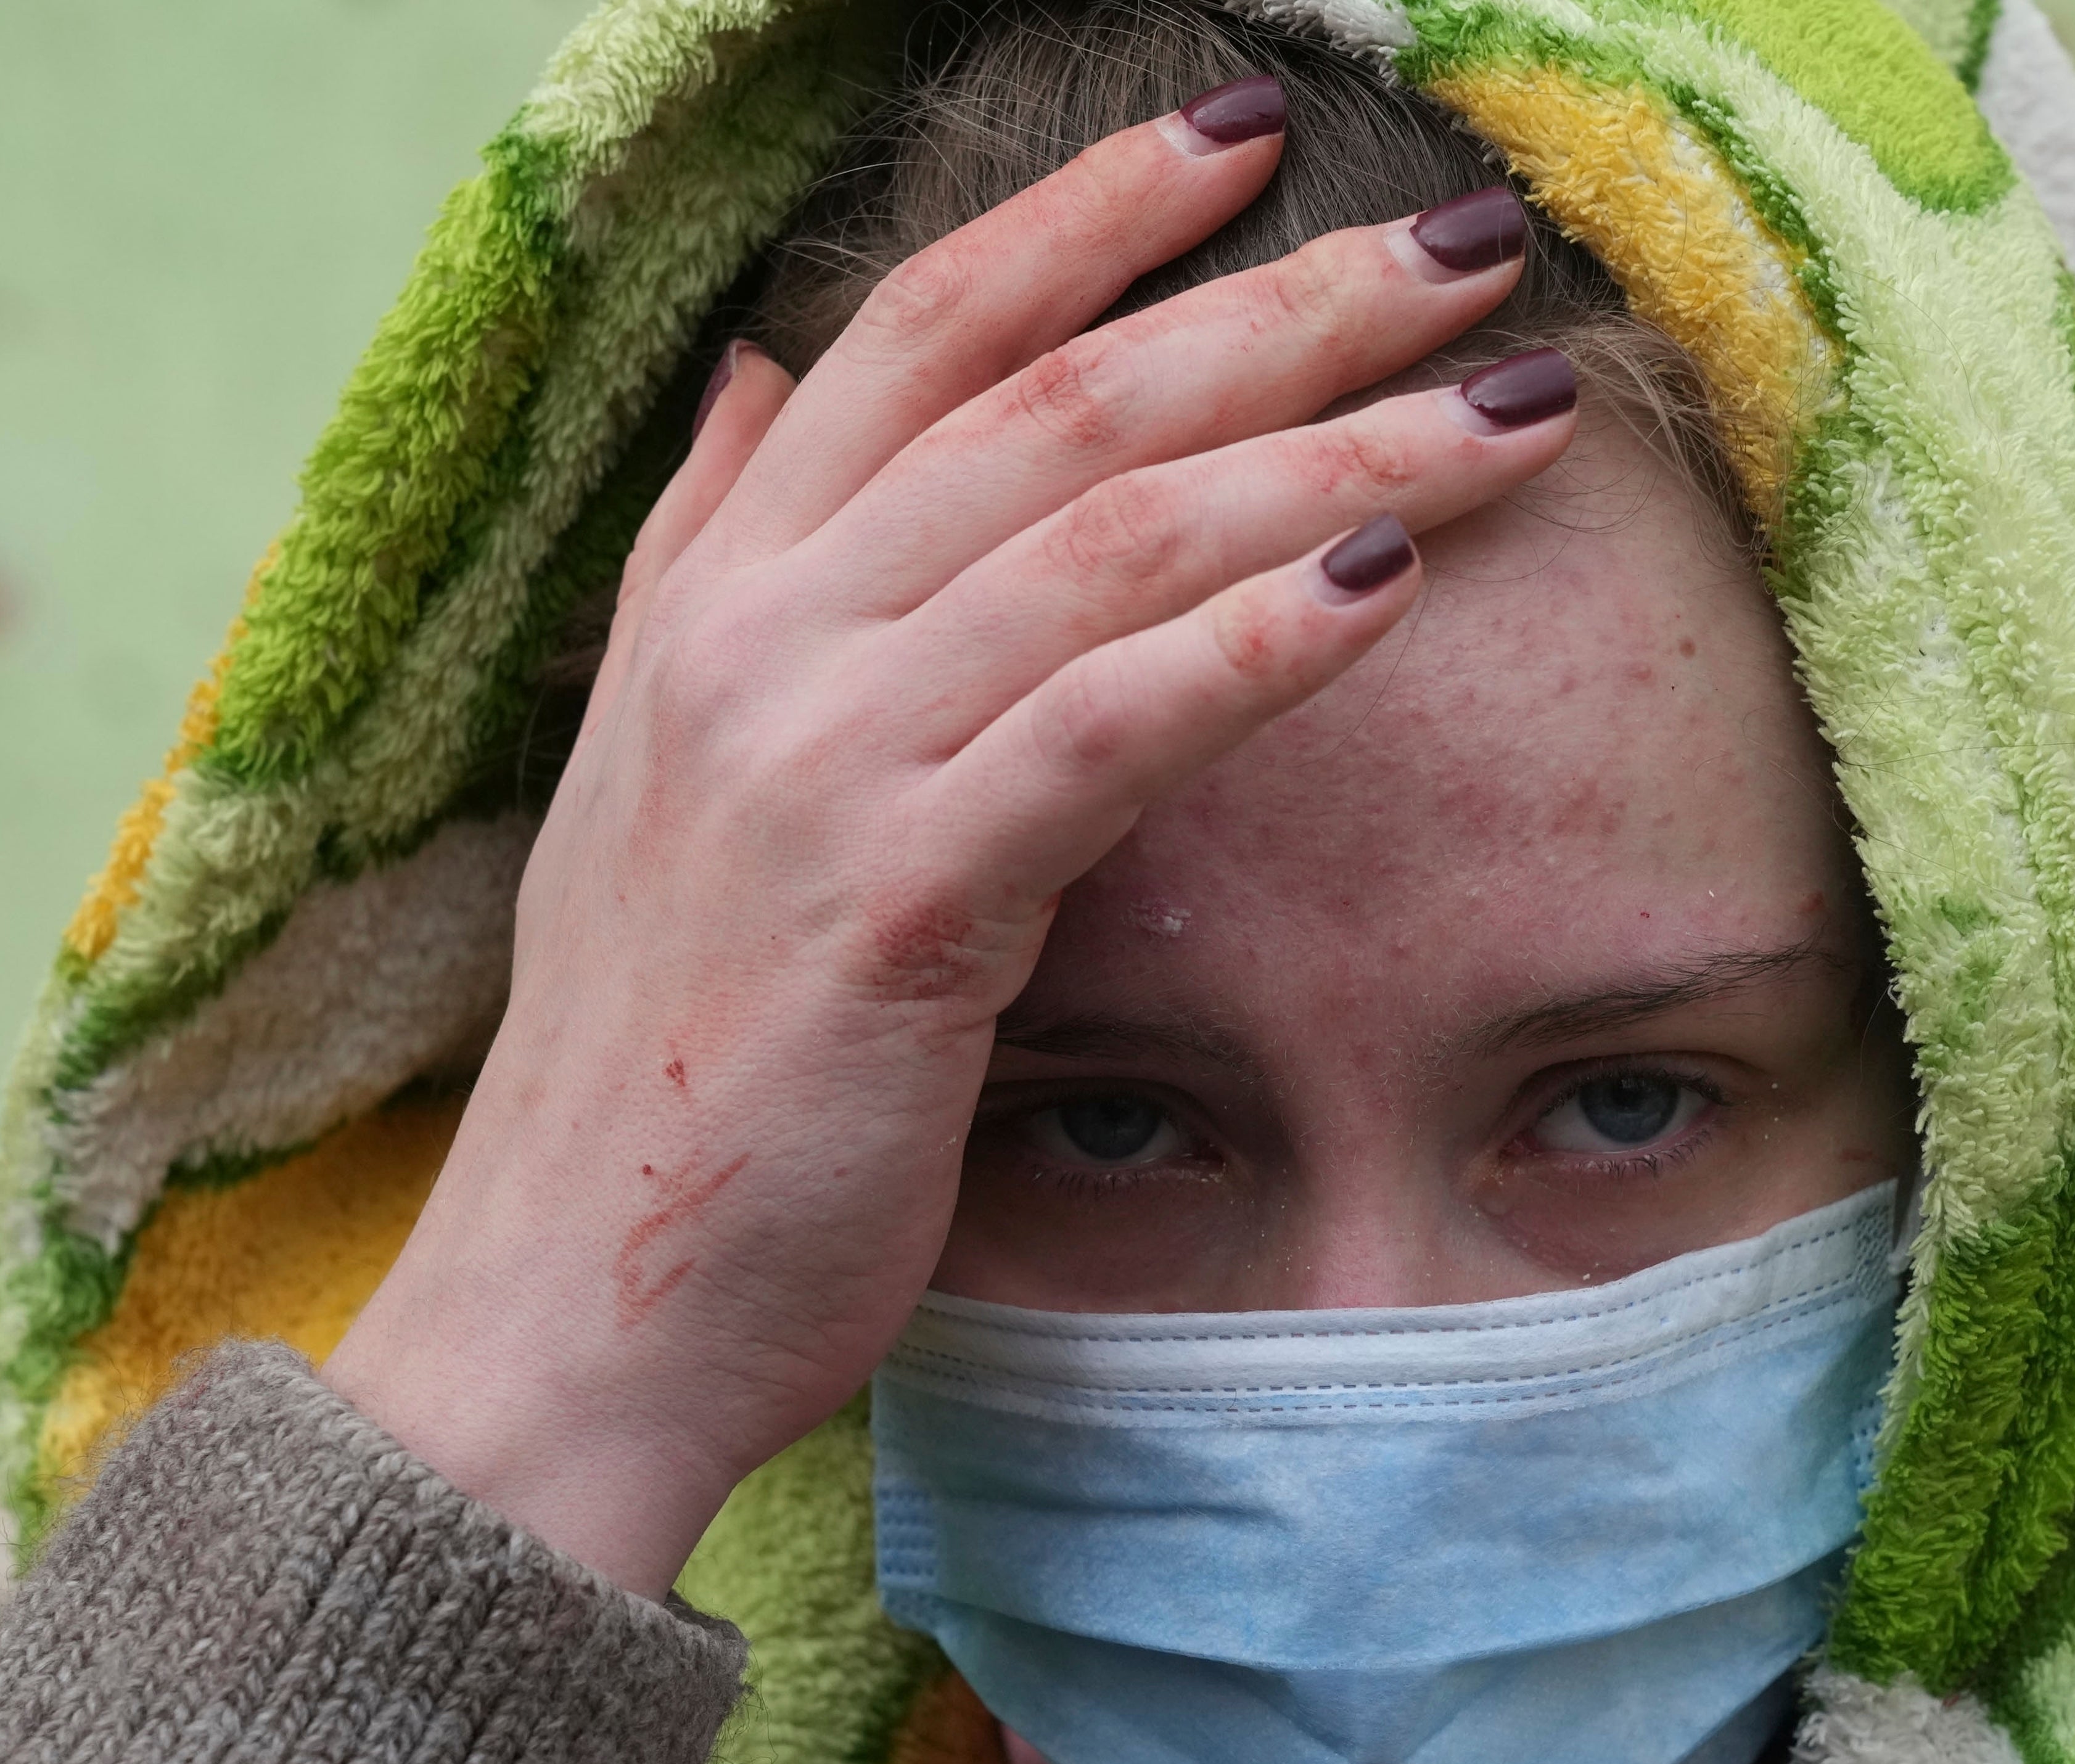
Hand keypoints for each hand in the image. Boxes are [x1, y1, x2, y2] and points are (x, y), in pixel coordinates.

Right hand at [321, 95, 1578, 1591]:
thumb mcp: (653, 772)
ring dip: (1329, 456)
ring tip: (1507, 409)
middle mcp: (755, 641)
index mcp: (712, 599)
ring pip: (1103, 540)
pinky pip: (1101, 726)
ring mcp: (813, 764)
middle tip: (1465, 245)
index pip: (913, 334)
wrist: (568, 1311)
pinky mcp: (890, 907)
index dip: (1085, 219)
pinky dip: (1252, 642)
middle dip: (1277, 306)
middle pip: (1051, 403)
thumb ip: (709, 558)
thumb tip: (756, 376)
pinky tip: (1388, 581)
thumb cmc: (662, 1063)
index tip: (1245, 142)